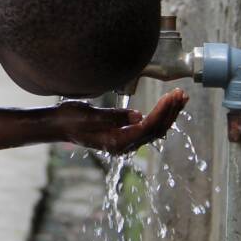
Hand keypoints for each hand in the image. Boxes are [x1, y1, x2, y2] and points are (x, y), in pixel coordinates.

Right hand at [58, 89, 189, 154]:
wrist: (58, 125)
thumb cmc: (71, 119)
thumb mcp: (90, 115)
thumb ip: (114, 117)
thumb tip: (139, 116)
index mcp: (117, 142)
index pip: (147, 127)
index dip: (162, 111)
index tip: (171, 95)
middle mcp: (124, 146)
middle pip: (156, 130)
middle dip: (171, 112)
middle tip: (181, 94)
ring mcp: (125, 142)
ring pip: (155, 130)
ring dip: (169, 113)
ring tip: (180, 97)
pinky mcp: (125, 136)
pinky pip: (149, 128)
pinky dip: (161, 115)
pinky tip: (167, 106)